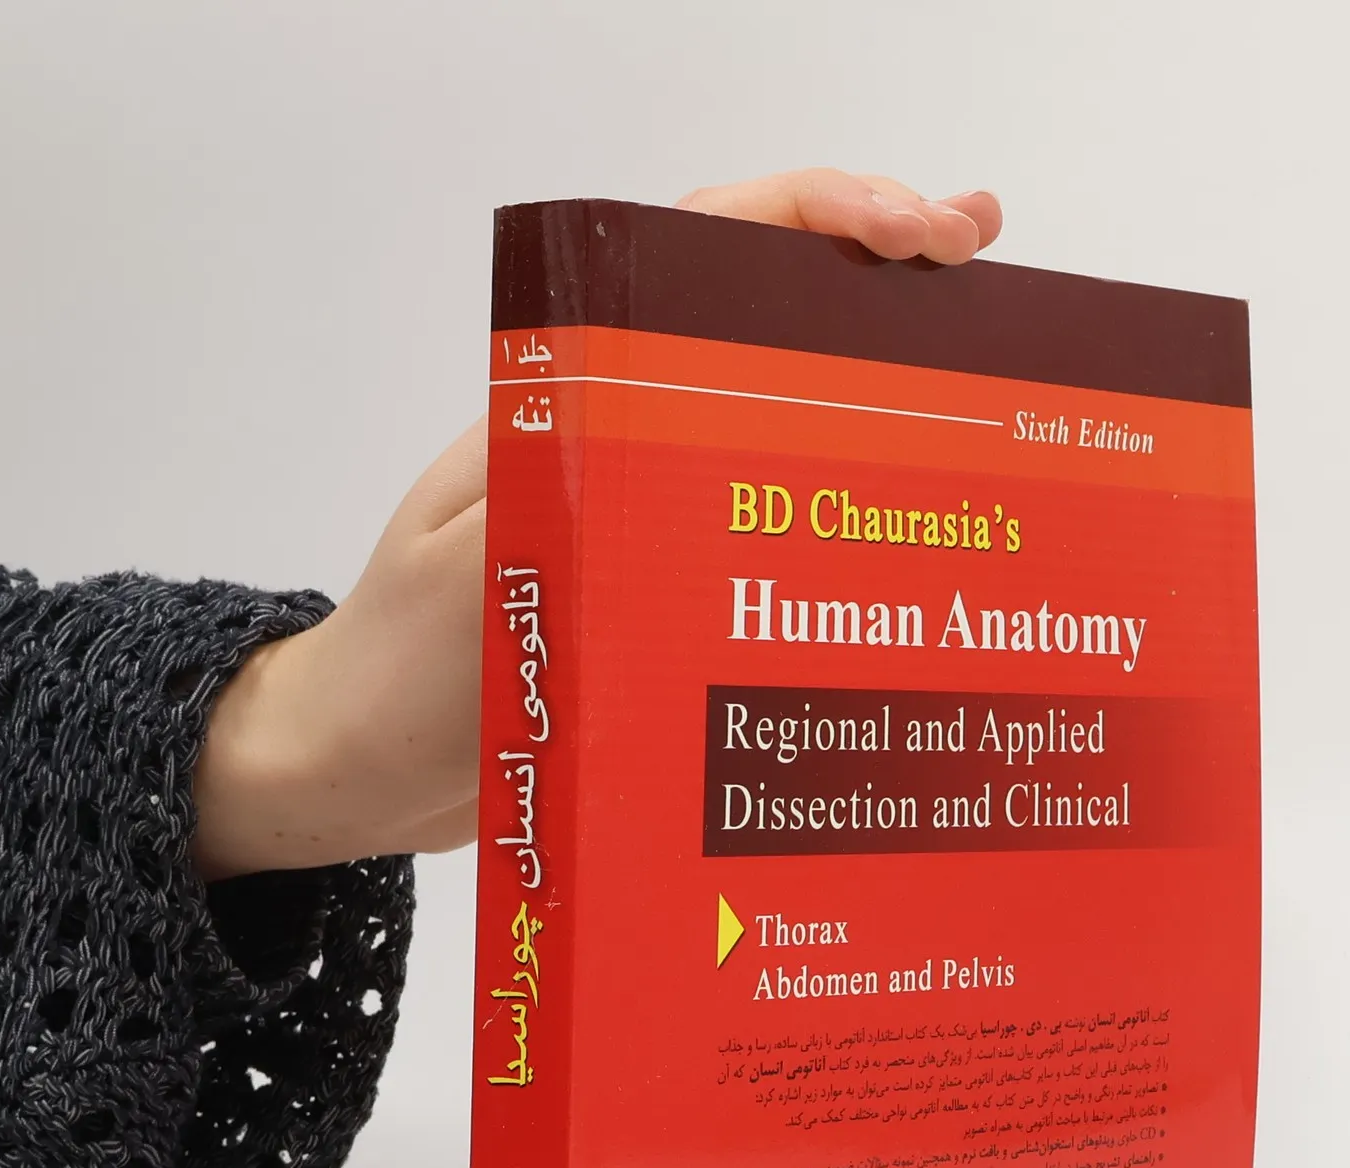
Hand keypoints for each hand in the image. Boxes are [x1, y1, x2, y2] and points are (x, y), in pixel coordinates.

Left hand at [192, 170, 1002, 879]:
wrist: (361, 764)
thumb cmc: (400, 675)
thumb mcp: (475, 582)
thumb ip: (562, 506)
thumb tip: (698, 448)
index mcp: (575, 401)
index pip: (701, 253)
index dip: (817, 220)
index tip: (918, 236)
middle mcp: (624, 433)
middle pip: (763, 310)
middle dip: (876, 268)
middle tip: (983, 260)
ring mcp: (647, 505)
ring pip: (780, 406)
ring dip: (878, 365)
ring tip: (987, 348)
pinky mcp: (663, 581)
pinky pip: (770, 513)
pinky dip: (850, 486)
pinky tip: (919, 509)